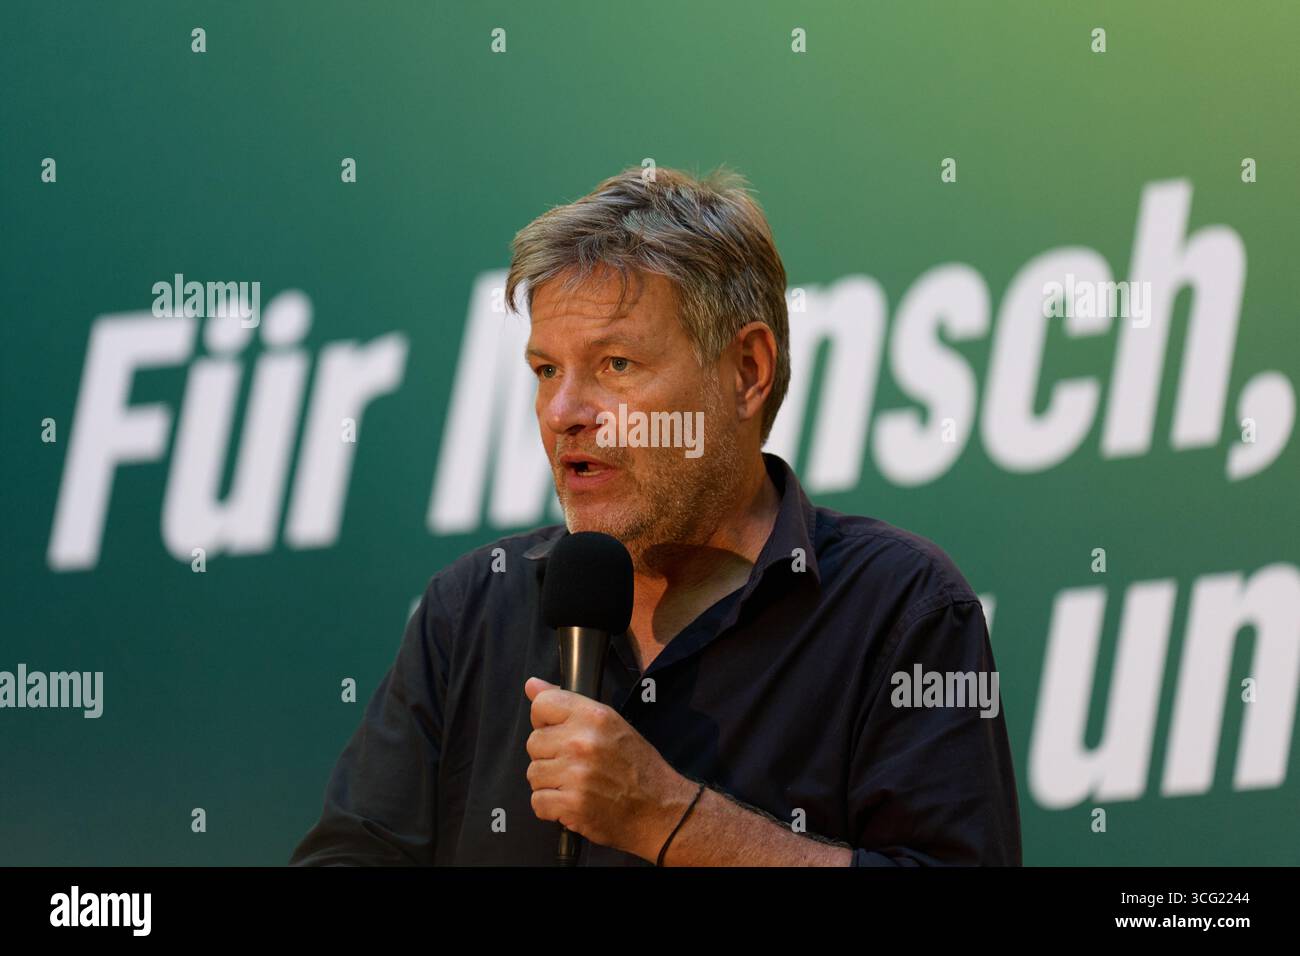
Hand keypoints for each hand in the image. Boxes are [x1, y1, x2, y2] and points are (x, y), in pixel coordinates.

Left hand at [523, 676, 693, 860]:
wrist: (659, 807)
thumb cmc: (637, 766)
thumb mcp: (609, 723)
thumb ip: (568, 704)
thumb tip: (532, 685)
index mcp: (594, 715)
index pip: (542, 704)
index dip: (544, 720)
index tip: (556, 731)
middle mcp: (582, 741)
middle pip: (534, 743)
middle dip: (548, 756)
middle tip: (574, 764)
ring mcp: (576, 774)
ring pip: (533, 774)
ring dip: (550, 783)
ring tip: (576, 784)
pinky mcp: (572, 804)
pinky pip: (537, 801)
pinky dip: (551, 807)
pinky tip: (572, 802)